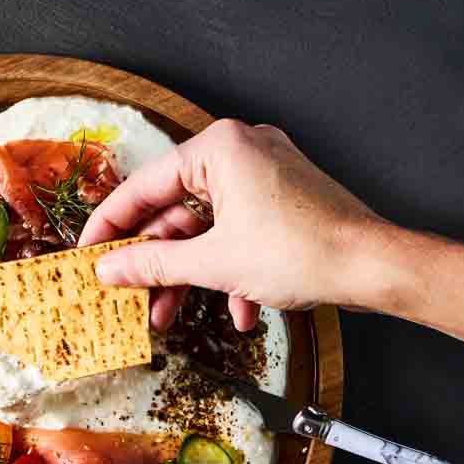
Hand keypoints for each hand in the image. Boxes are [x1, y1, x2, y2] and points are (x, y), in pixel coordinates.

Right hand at [79, 119, 382, 330]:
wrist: (375, 268)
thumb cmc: (303, 251)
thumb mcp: (212, 263)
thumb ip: (153, 264)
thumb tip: (110, 269)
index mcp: (219, 148)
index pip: (145, 185)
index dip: (111, 224)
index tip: (89, 250)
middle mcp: (241, 151)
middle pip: (176, 210)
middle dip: (156, 262)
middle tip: (126, 290)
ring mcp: (264, 176)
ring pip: (207, 228)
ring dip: (191, 275)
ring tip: (168, 315)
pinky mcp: (282, 201)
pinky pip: (239, 233)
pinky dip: (231, 271)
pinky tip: (239, 310)